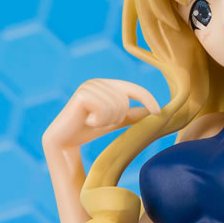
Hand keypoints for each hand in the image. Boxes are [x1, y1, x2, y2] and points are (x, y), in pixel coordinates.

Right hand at [43, 78, 160, 150]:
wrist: (65, 140)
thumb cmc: (89, 129)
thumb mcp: (115, 120)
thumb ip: (131, 115)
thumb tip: (153, 111)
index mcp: (107, 84)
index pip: (133, 88)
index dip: (147, 99)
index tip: (158, 112)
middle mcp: (98, 82)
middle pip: (125, 100)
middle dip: (117, 117)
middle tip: (101, 122)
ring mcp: (89, 86)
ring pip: (116, 106)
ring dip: (107, 120)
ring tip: (93, 122)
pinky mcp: (82, 95)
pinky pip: (105, 110)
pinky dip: (99, 121)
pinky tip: (87, 121)